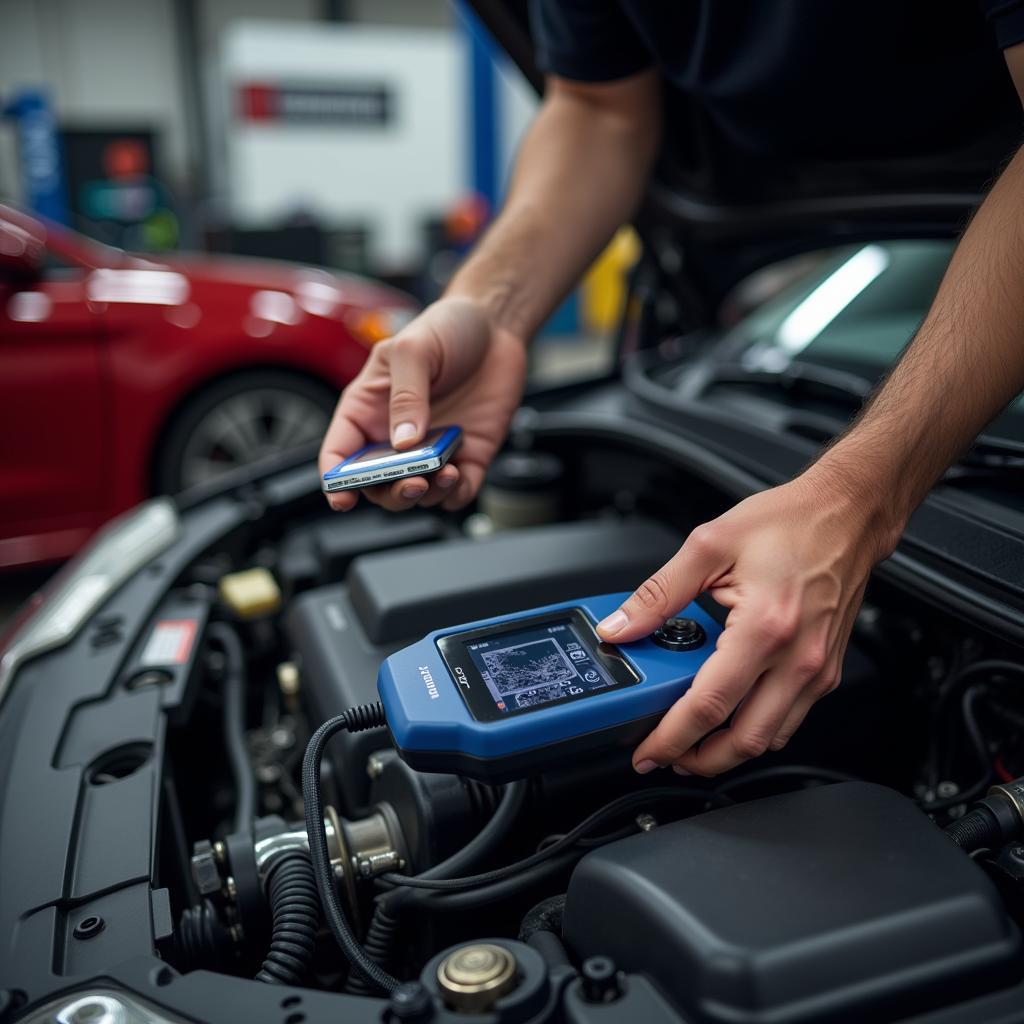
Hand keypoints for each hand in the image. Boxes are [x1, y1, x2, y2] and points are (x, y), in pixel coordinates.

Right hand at [319, 297, 526, 511]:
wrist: (495, 327)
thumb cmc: (444, 329)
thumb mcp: (413, 349)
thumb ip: (405, 394)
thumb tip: (402, 441)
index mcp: (367, 409)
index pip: (339, 454)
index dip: (336, 481)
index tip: (344, 497)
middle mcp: (395, 437)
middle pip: (378, 485)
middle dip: (391, 493)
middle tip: (410, 482)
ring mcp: (430, 450)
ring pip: (418, 494)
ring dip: (427, 494)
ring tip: (443, 472)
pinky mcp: (466, 456)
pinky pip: (457, 492)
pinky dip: (456, 494)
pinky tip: (459, 475)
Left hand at [595, 469, 895, 775]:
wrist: (848, 514)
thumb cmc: (791, 523)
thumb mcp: (708, 546)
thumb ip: (658, 593)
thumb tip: (621, 627)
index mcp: (764, 628)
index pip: (710, 705)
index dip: (672, 736)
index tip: (648, 750)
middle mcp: (798, 658)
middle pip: (744, 740)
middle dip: (698, 760)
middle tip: (665, 755)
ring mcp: (817, 669)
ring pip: (771, 738)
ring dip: (728, 750)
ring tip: (692, 740)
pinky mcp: (826, 670)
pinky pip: (790, 718)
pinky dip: (756, 728)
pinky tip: (730, 712)